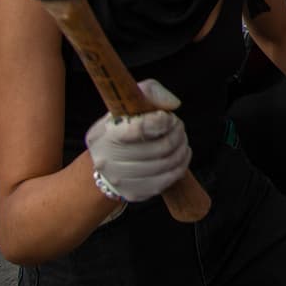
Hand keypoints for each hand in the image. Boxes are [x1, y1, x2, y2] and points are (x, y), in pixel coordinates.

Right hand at [85, 79, 191, 202]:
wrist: (107, 161)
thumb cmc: (123, 125)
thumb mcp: (128, 102)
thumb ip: (151, 92)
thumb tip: (173, 104)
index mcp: (103, 134)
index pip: (137, 129)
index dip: (161, 122)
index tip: (168, 117)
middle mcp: (106, 161)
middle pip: (159, 148)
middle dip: (177, 134)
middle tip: (178, 126)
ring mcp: (119, 180)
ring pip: (166, 164)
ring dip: (181, 149)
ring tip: (181, 139)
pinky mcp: (133, 193)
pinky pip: (167, 180)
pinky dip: (181, 165)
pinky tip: (180, 155)